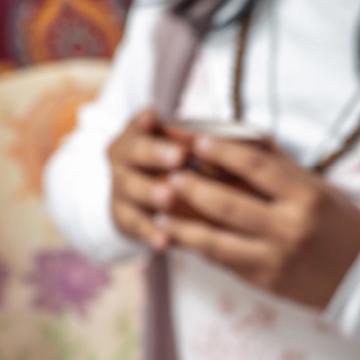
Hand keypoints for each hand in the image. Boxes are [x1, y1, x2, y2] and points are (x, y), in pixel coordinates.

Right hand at [107, 108, 189, 247]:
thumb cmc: (172, 161)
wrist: (137, 194)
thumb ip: (196, 139)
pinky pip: (136, 225)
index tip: (154, 118)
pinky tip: (164, 241)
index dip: (145, 122)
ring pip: (131, 189)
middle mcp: (123, 158)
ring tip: (169, 197)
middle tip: (179, 157)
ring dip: (151, 193)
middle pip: (133, 152)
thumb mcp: (177, 142)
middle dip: (155, 154)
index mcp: (136, 133)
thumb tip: (240, 138)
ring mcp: (120, 187)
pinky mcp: (123, 217)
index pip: (138, 123)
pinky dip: (150, 233)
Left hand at [148, 130, 359, 310]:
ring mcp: (273, 259)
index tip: (197, 141)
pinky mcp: (263, 282)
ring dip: (181, 221)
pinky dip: (196, 244)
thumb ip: (279, 165)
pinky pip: (221, 260)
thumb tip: (240, 136)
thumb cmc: (342, 225)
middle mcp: (288, 228)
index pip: (255, 166)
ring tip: (158, 205)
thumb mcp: (318, 188)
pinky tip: (177, 233)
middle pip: (225, 203)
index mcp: (305, 197)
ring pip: (214, 238)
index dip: (221, 151)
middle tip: (166, 172)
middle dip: (190, 186)